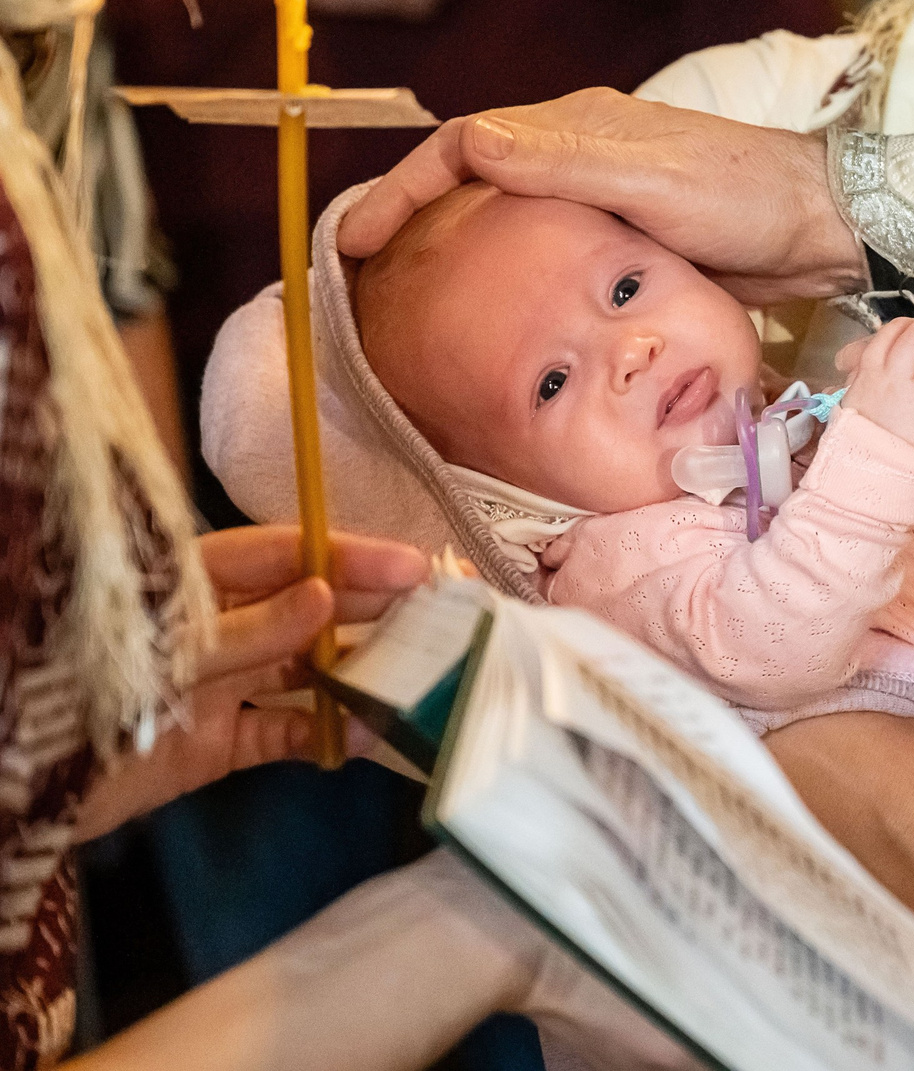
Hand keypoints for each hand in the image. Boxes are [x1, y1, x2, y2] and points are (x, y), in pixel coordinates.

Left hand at [75, 526, 429, 841]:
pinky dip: (325, 733)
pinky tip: (365, 732)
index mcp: (193, 584)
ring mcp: (219, 686)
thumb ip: (247, 630)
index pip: (285, 554)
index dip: (351, 555)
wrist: (21, 789)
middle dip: (372, 608)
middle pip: (307, 607)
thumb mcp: (165, 653)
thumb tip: (327, 596)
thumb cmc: (86, 695)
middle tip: (441, 611)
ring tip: (421, 669)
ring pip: (305, 669)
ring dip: (360, 671)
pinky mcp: (216, 744)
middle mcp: (215, 628)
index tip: (413, 565)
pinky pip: (284, 732)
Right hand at [338, 88, 863, 301]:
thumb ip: (565, 162)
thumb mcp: (651, 181)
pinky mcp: (626, 239)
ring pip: (507, 219)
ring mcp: (603, 197)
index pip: (462, 146)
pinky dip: (507, 273)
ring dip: (456, 248)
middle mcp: (580, 155)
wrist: (823, 230)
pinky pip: (547, 252)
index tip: (357, 241)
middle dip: (414, 218)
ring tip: (410, 301)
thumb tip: (472, 142)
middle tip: (366, 280)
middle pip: (473, 180)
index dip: (402, 188)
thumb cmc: (745, 196)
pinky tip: (492, 314)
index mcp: (576, 128)